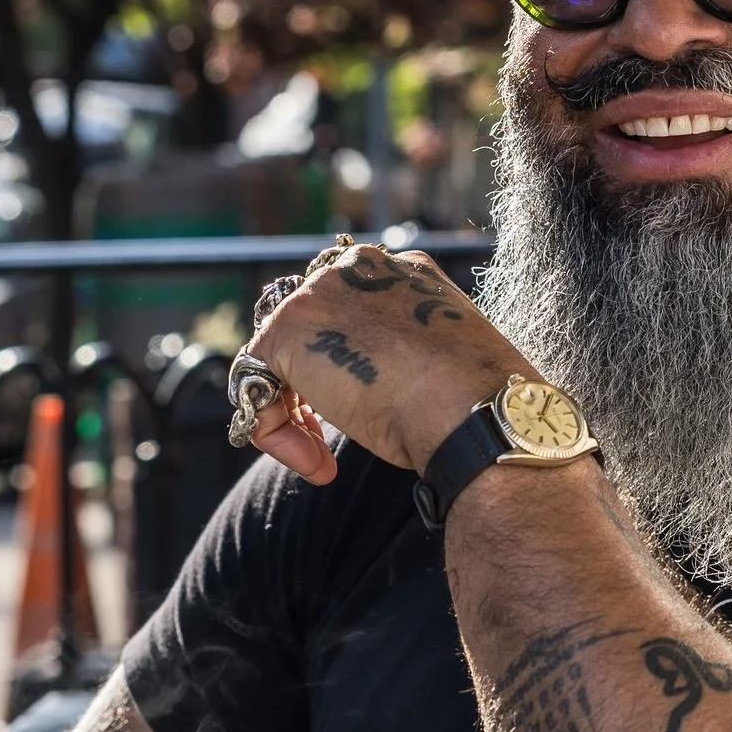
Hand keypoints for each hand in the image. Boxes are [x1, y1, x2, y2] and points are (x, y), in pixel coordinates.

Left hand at [235, 241, 527, 486]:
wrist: (476, 411)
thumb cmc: (475, 405)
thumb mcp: (442, 367)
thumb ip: (407, 357)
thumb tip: (388, 384)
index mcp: (404, 274)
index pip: (349, 314)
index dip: (346, 369)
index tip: (367, 409)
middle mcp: (360, 270)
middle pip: (310, 330)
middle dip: (314, 390)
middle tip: (329, 440)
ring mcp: (322, 292)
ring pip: (282, 357)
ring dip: (295, 417)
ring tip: (323, 460)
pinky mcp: (289, 327)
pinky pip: (254, 383)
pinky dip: (276, 431)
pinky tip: (315, 461)